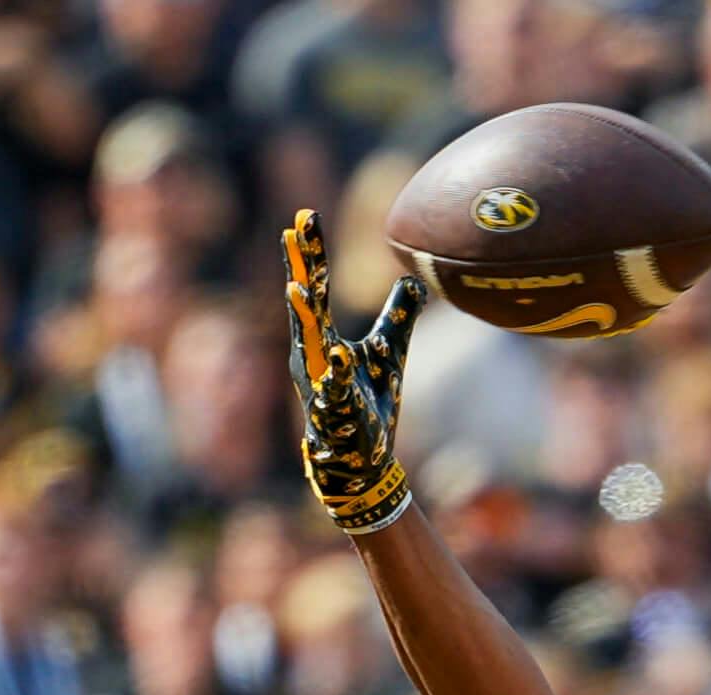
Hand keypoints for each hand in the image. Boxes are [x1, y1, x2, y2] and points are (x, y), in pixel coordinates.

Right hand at [281, 209, 425, 534]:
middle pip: (306, 303)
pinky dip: (339, 374)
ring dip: (305, 316)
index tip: (304, 218)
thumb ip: (398, 315)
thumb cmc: (367, 401)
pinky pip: (337, 390)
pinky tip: (343, 355)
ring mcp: (320, 382)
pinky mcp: (338, 412)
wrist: (359, 459)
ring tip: (299, 285)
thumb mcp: (389, 351)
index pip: (313, 287)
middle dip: (302, 268)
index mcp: (321, 338)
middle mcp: (312, 354)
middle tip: (296, 230)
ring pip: (312, 344)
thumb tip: (413, 280)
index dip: (309, 255)